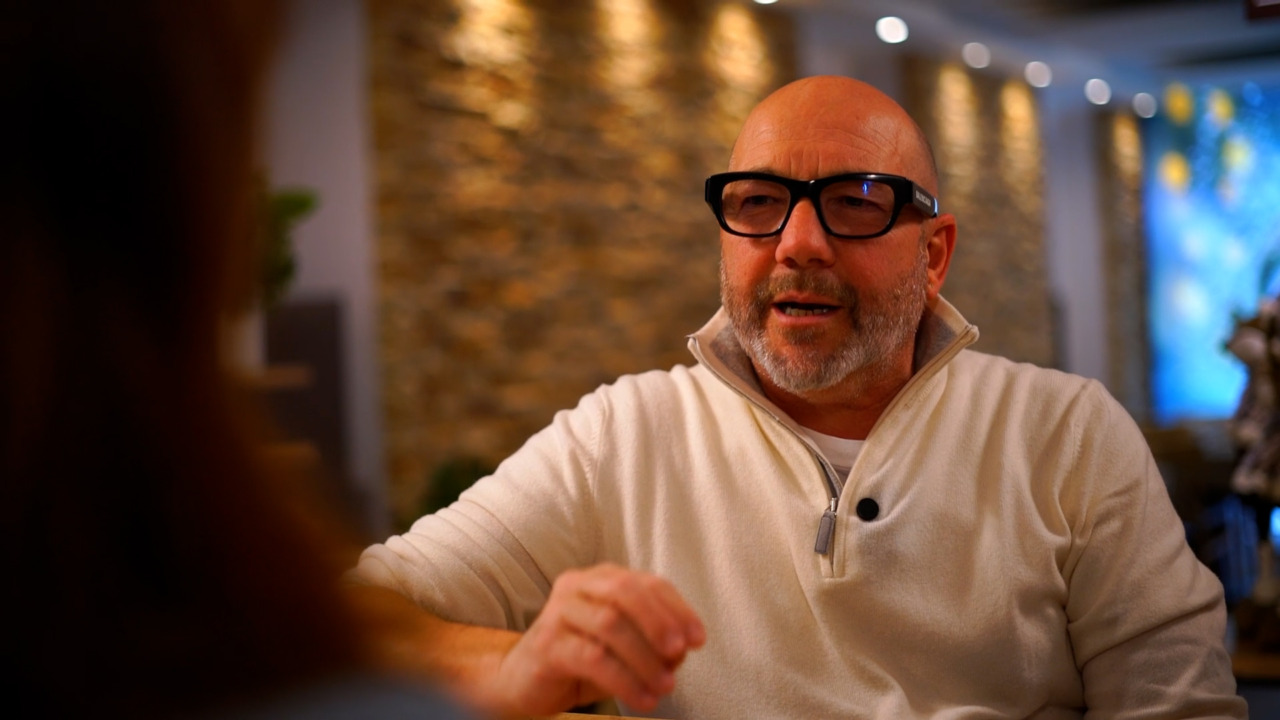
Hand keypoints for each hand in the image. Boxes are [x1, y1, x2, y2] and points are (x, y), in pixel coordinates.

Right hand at [494, 563, 705, 715]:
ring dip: (645, 659)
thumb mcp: (623, 646)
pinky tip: (642, 699)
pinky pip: (592, 658)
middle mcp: (578, 586)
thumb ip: (652, 640)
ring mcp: (558, 612)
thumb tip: (681, 649)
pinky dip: (624, 680)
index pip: (646, 583)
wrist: (524, 680)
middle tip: (679, 653)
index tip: (698, 638)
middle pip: (625, 591)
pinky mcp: (546, 644)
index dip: (677, 609)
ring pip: (610, 624)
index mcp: (601, 578)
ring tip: (665, 686)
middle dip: (659, 622)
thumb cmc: (581, 657)